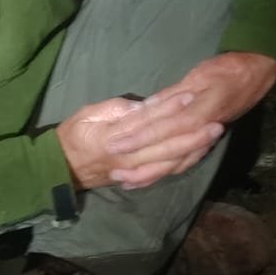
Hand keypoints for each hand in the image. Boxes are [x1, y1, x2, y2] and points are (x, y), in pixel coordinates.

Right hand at [55, 94, 219, 191]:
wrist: (59, 167)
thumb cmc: (73, 134)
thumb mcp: (89, 114)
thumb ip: (116, 110)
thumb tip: (142, 107)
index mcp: (114, 137)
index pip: (147, 121)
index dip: (169, 109)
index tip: (190, 96)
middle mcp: (127, 157)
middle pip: (165, 146)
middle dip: (192, 135)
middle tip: (216, 123)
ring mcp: (132, 171)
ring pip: (168, 162)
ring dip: (192, 151)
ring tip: (212, 138)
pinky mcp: (135, 178)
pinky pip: (162, 174)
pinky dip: (181, 165)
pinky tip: (196, 155)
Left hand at [102, 52, 275, 190]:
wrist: (257, 73)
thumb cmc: (226, 69)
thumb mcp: (198, 75)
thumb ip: (172, 95)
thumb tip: (146, 108)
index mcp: (198, 114)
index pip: (162, 130)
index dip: (137, 138)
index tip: (115, 144)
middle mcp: (201, 133)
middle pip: (167, 156)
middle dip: (139, 166)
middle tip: (114, 174)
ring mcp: (206, 141)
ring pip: (176, 165)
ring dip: (151, 175)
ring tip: (126, 182)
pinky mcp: (207, 143)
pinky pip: (185, 163)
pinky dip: (167, 173)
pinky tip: (151, 177)